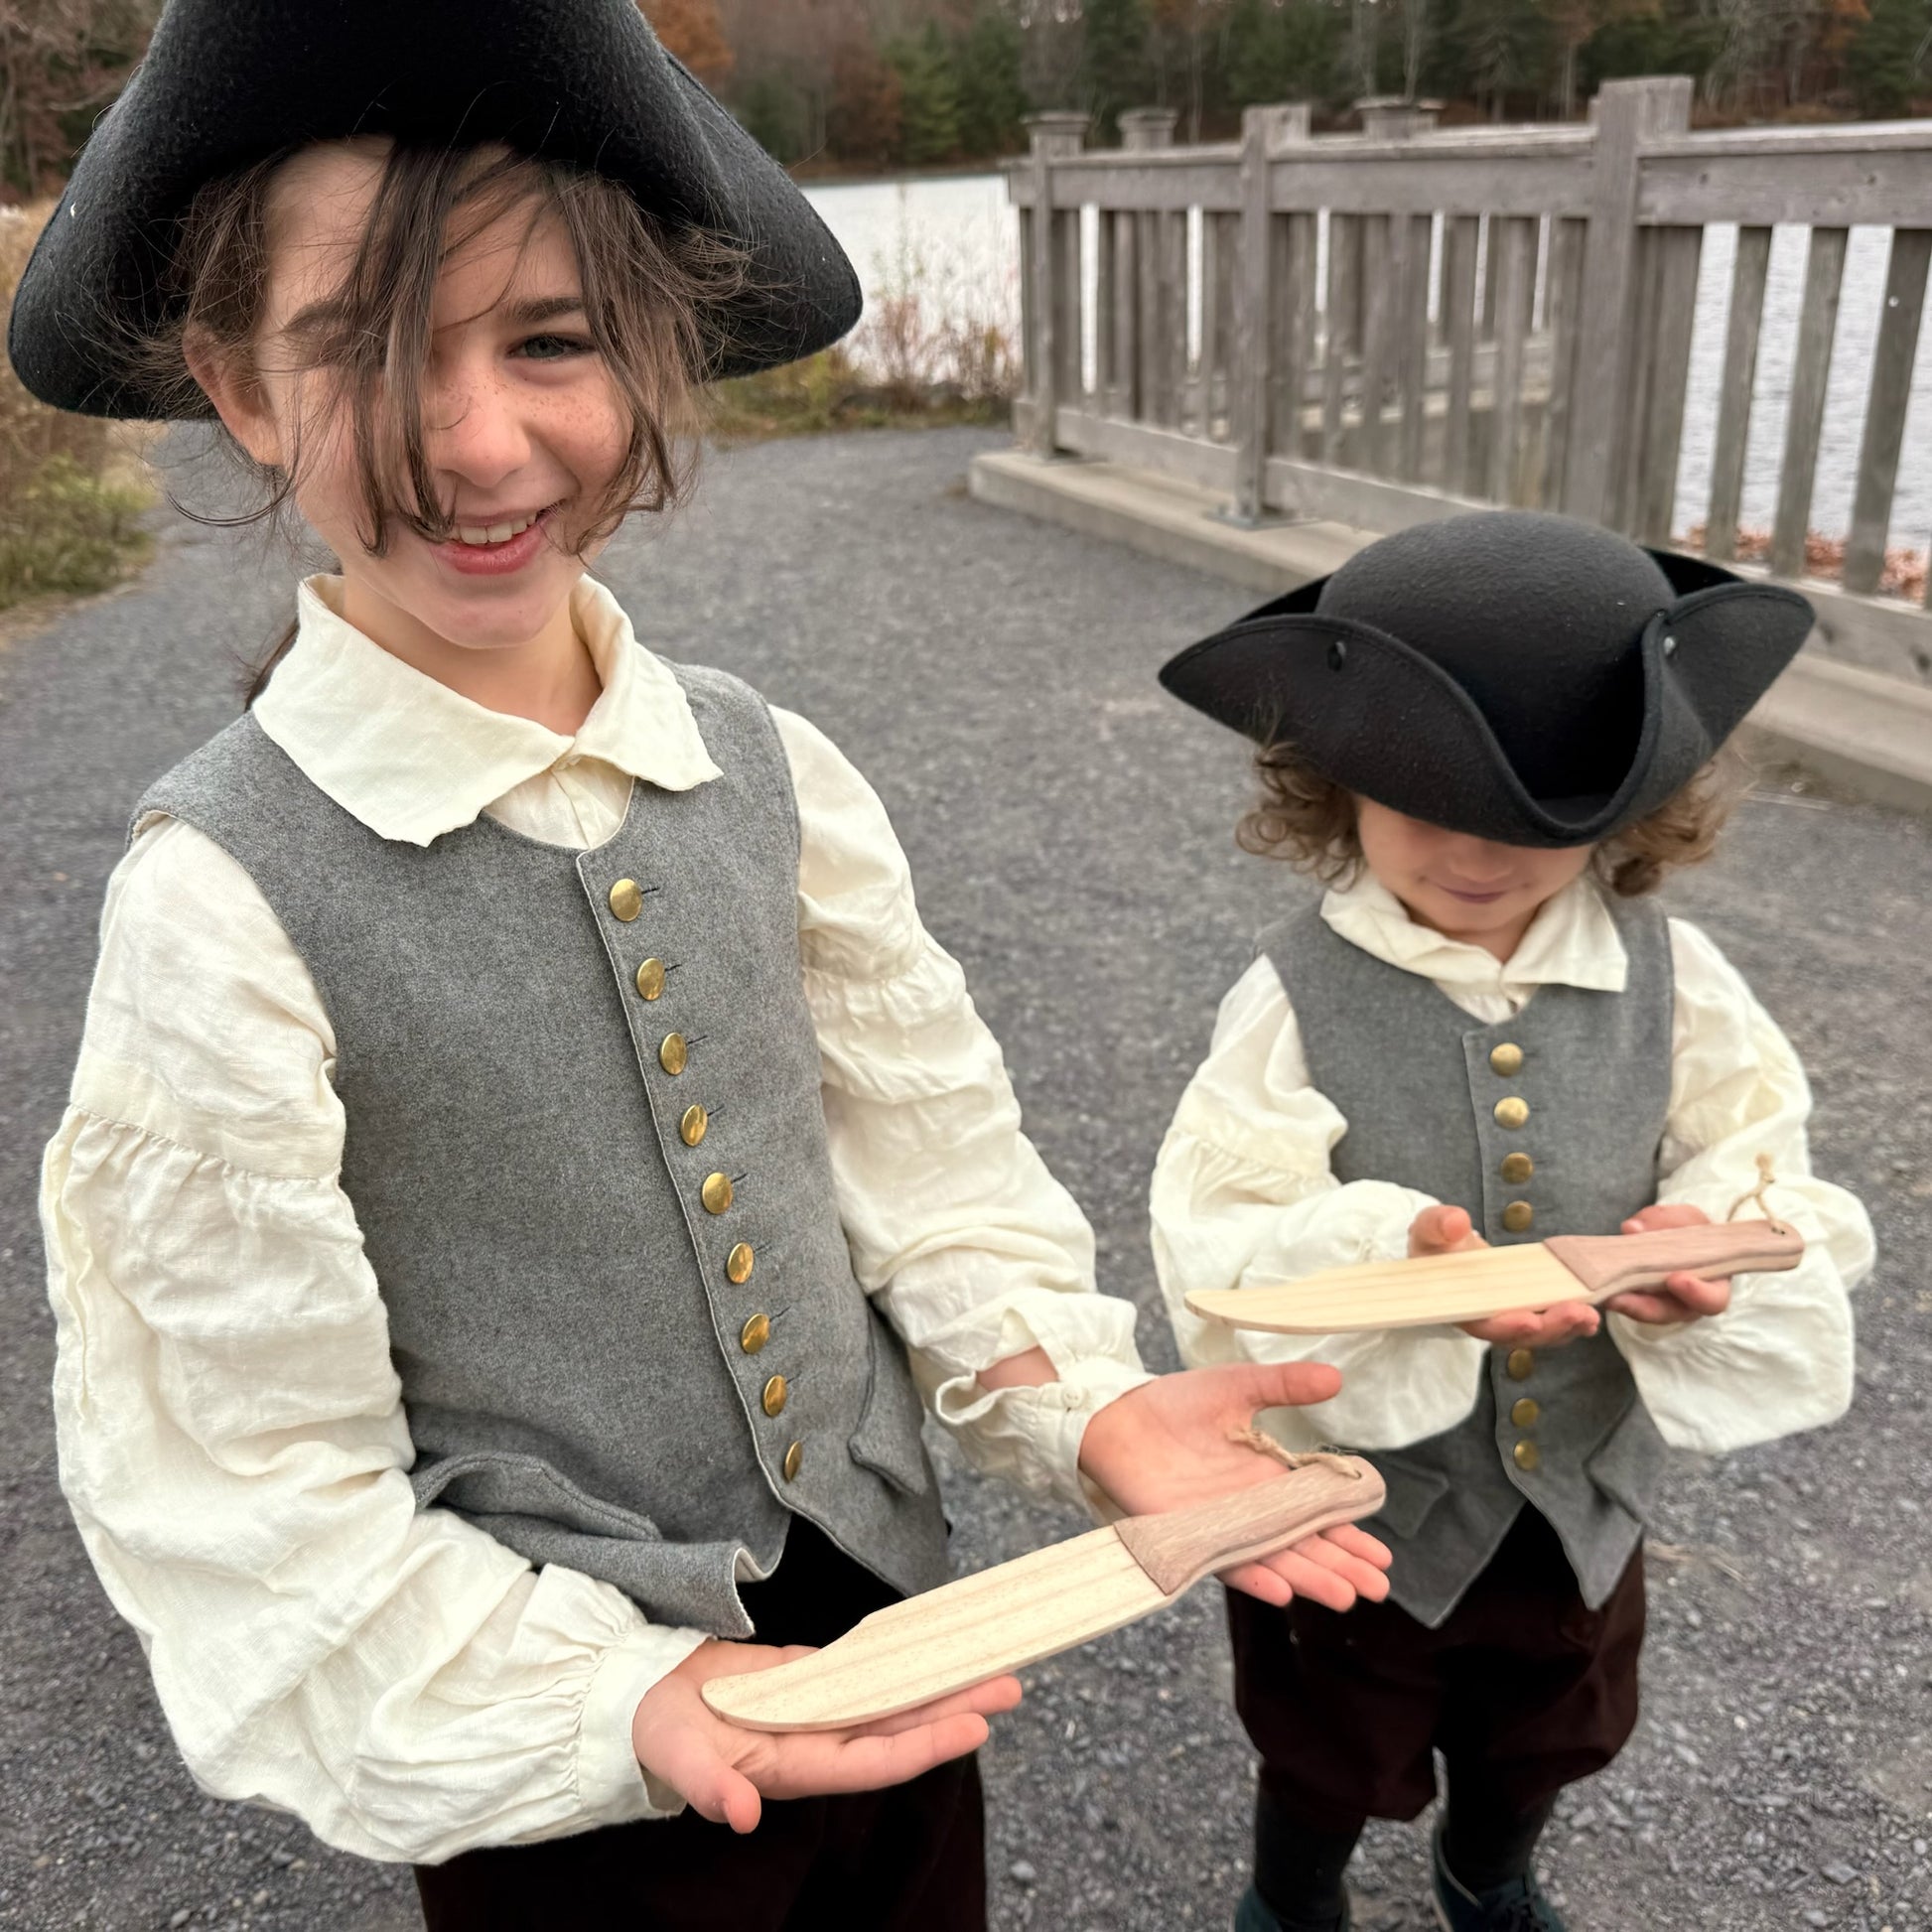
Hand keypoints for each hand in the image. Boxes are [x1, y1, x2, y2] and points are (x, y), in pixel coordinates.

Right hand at [632, 1639, 1022, 1833]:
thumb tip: (740, 1816)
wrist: (640, 1697)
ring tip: (990, 1665)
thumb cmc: (657, 1731)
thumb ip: (708, 1787)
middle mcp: (818, 1739)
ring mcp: (817, 1708)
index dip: (924, 1746)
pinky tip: (932, 1647)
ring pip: (890, 1697)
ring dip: (937, 1683)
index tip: (975, 1728)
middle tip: (1011, 1685)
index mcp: (794, 1765)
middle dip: (954, 1708)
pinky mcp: (808, 1676)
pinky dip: (899, 1658)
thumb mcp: (676, 1756)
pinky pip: (864, 1670)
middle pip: (899, 1726)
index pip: (874, 1761)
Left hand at [1076, 1362, 1390, 1612]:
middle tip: (1379, 1587)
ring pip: (1275, 1558)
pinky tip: (1284, 1591)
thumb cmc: (1177, 1402)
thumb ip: (1285, 1385)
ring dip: (1310, 1578)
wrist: (1117, 1415)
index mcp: (1269, 1478)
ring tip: (1346, 1595)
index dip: (1350, 1532)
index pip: (1319, 1512)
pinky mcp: (1188, 1536)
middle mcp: (1251, 1509)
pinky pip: (1226, 1563)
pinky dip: (1254, 1576)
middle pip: (1305, 1544)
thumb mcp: (1239, 1386)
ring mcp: (1221, 1526)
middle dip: (1342, 1565)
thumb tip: (1337, 1376)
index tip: (1384, 1553)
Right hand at [1412, 1205, 1601, 1349]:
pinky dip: (1570, 1322)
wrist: (1444, 1249)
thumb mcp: (1429, 1228)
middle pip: (1519, 1335)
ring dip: (1566, 1327)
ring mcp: (1508, 1317)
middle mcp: (1486, 1319)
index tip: (1529, 1322)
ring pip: (1539, 1333)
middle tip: (1578, 1313)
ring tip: (1591, 1316)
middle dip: (1550, 1327)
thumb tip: (1457, 1222)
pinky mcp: (1525, 1309)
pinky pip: (1549, 1322)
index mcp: (1459, 1305)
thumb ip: (1438, 1225)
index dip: (1506, 1326)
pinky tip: (1591, 1316)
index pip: (1482, 1323)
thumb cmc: (1435, 1242)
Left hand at [1603, 1202, 1730, 1325]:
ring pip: (1641, 1312)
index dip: (1697, 1294)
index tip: (1675, 1279)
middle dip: (1642, 1307)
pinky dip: (1610, 1294)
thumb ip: (1665, 1220)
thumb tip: (1632, 1228)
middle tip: (1618, 1298)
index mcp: (1713, 1284)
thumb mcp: (1684, 1218)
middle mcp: (1686, 1303)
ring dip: (1619, 1303)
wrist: (1675, 1234)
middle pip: (1667, 1313)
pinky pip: (1624, 1301)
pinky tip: (1592, 1286)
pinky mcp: (1635, 1299)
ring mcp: (1659, 1304)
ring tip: (1599, 1294)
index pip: (1713, 1300)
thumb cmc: (1689, 1229)